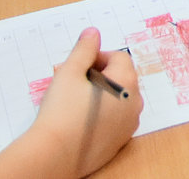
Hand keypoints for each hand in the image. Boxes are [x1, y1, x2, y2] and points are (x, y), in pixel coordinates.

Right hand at [8, 28, 141, 177]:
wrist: (54, 154)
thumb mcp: (70, 72)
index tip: (76, 65)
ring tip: (72, 98)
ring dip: (99, 94)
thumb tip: (93, 34)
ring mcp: (128, 125)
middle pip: (119, 77)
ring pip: (117, 99)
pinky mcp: (119, 142)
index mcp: (127, 82)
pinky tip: (79, 118)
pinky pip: (113, 120)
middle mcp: (134, 103)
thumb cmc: (62, 111)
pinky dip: (101, 114)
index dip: (96, 57)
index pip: (118, 57)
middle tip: (70, 79)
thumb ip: (84, 50)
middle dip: (96, 74)